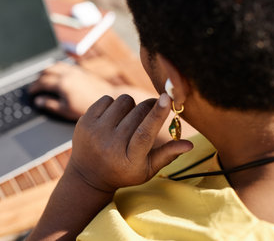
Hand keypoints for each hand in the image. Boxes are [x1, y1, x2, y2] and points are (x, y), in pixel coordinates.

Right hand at [28, 62, 115, 119]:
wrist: (107, 98)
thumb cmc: (87, 107)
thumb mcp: (66, 110)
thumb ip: (50, 104)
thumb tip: (38, 101)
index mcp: (61, 83)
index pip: (42, 82)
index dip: (34, 87)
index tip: (30, 92)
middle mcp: (67, 74)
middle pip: (47, 71)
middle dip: (39, 77)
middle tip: (35, 84)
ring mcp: (74, 70)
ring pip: (56, 65)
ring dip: (48, 70)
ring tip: (44, 77)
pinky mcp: (81, 70)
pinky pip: (65, 65)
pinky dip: (57, 68)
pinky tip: (58, 73)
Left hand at [67, 93, 192, 192]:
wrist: (88, 174)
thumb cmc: (124, 171)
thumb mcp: (146, 169)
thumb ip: (167, 155)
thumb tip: (189, 144)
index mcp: (129, 160)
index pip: (145, 134)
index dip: (157, 114)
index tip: (167, 98)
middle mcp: (110, 145)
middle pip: (137, 113)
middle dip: (148, 108)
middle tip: (148, 114)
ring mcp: (95, 132)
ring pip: (123, 101)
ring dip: (131, 106)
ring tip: (128, 119)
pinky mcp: (84, 122)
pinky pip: (107, 99)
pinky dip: (113, 105)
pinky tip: (113, 118)